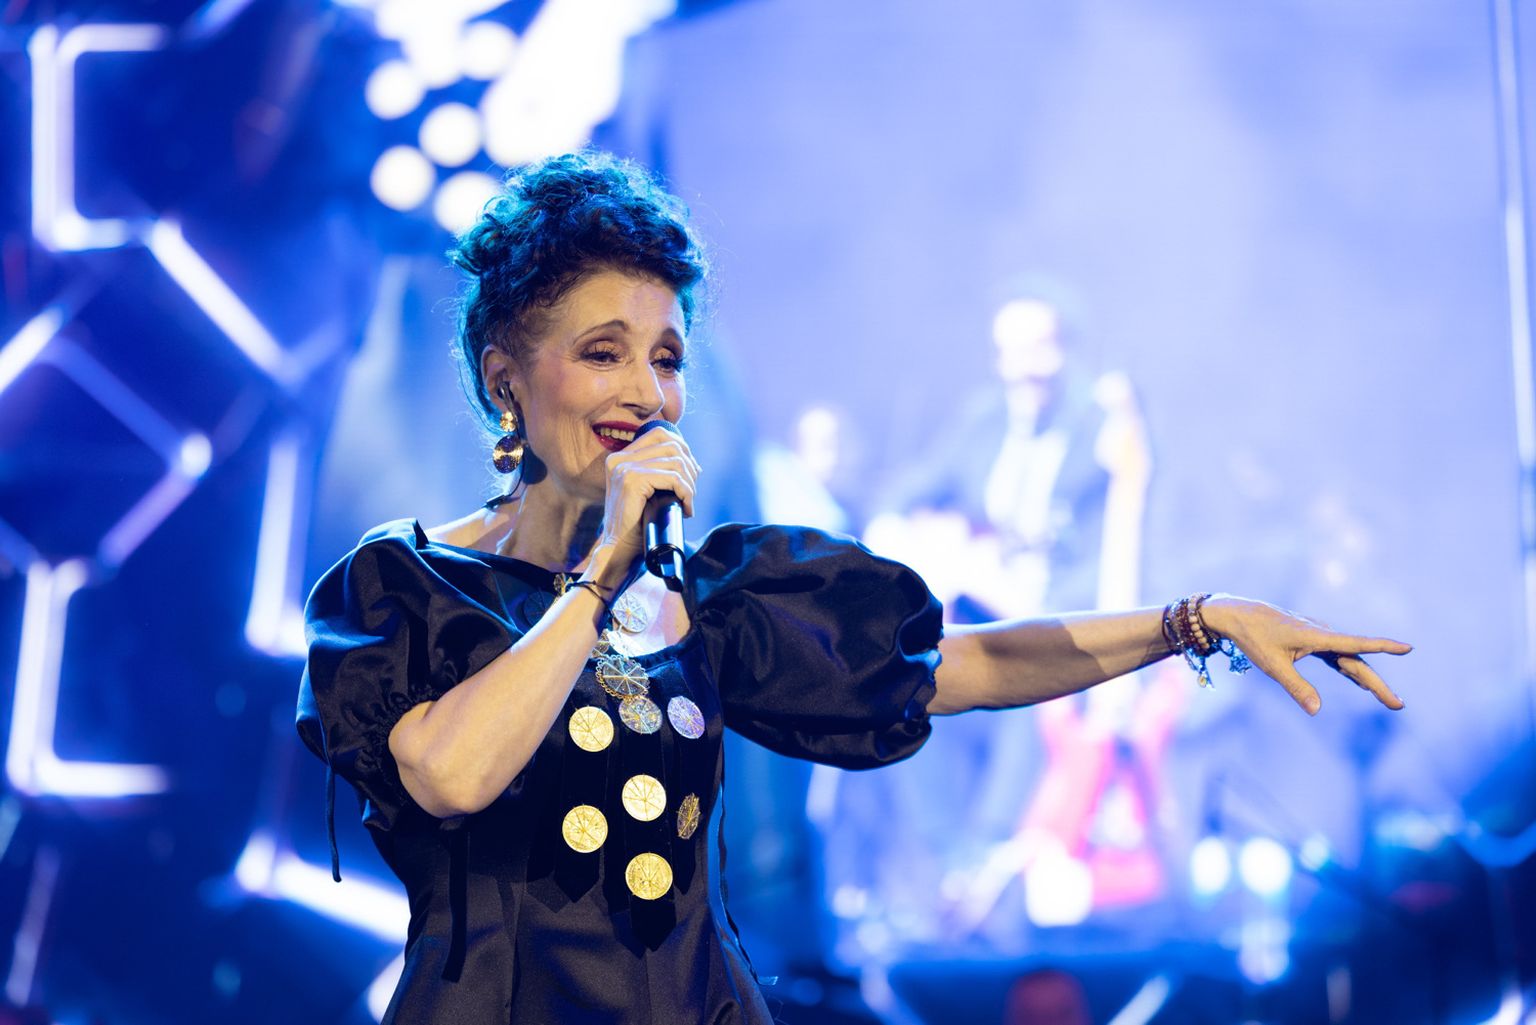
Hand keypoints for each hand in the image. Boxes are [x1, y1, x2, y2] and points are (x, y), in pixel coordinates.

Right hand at [586, 423, 699, 589]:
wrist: (619, 549)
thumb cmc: (636, 524)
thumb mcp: (647, 491)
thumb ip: (659, 472)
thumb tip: (693, 464)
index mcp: (620, 457)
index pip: (660, 434)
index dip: (683, 449)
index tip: (691, 474)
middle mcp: (619, 459)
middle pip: (671, 444)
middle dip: (689, 467)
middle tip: (691, 492)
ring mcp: (624, 468)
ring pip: (675, 461)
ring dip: (690, 483)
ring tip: (688, 502)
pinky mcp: (632, 482)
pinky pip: (672, 478)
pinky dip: (686, 493)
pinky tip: (686, 509)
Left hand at [1199, 594, 1410, 715]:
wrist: (1237, 614)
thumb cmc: (1254, 638)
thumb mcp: (1273, 666)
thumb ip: (1296, 687)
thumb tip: (1317, 711)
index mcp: (1317, 637)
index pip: (1357, 644)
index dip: (1383, 647)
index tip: (1408, 648)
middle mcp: (1323, 634)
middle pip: (1356, 661)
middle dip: (1378, 684)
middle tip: (1398, 705)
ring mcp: (1318, 636)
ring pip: (1348, 659)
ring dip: (1366, 679)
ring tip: (1388, 700)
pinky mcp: (1311, 639)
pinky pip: (1336, 656)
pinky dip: (1349, 670)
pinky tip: (1360, 683)